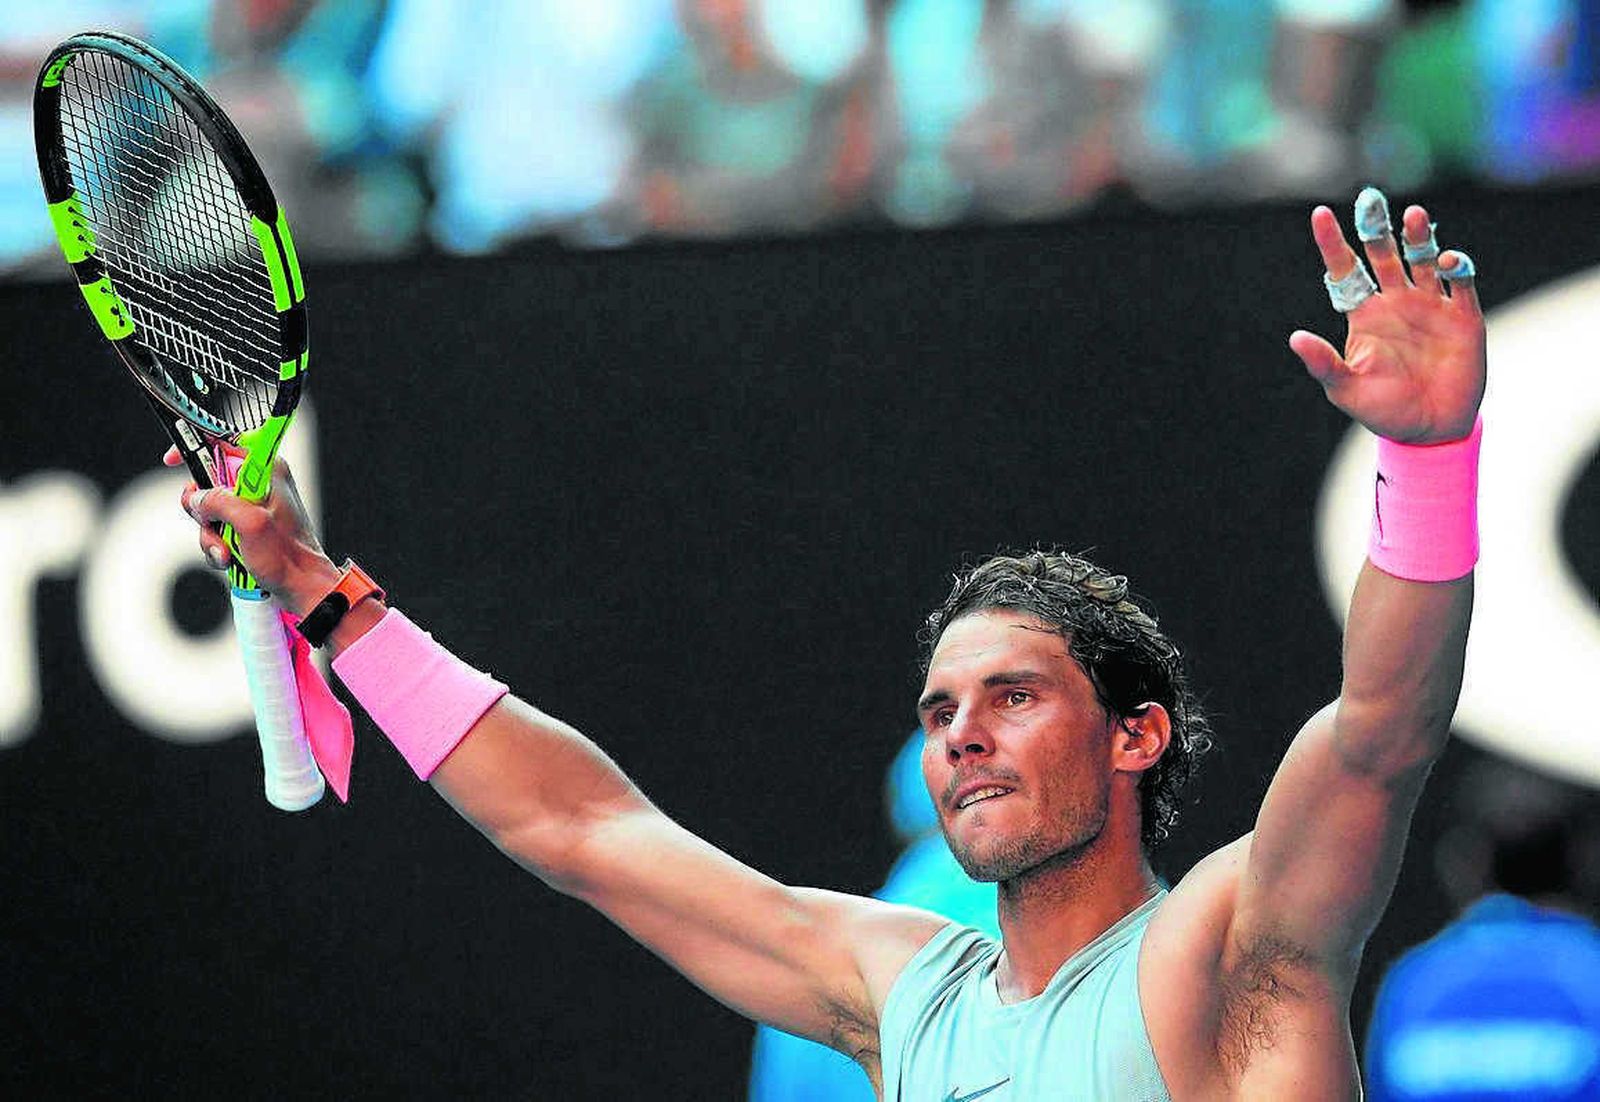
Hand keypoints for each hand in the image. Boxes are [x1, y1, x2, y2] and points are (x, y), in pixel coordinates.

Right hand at [168, 446, 339, 615]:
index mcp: (266, 470)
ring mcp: (251, 506)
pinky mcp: (246, 526)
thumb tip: (196, 498)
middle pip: (207, 480)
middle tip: (209, 523)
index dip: (197, 445)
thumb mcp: (250, 524)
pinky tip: (229, 559)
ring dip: (210, 534)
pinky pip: (215, 529)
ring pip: (208, 510)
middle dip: (202, 508)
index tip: (173, 461)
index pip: (225, 442)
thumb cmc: (287, 555)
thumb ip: (219, 502)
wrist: (301, 587)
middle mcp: (258, 483)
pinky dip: (217, 546)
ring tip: (227, 552)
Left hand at [1289, 194, 1485, 443]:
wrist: (1430, 430)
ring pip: (1423, 259)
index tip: (1319, 214)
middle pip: (1384, 254)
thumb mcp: (1346, 389)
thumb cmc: (1383, 409)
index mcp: (1364, 314)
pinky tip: (1448, 260)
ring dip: (1419, 236)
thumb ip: (1324, 363)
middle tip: (1369, 200)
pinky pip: (1460, 283)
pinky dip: (1457, 268)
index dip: (1333, 242)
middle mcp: (1396, 301)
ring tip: (1413, 217)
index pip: (1345, 270)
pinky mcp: (1463, 316)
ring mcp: (1430, 305)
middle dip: (1376, 227)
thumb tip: (1295, 338)